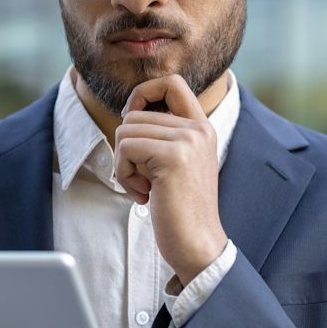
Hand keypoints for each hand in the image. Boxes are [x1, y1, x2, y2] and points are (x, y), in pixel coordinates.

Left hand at [114, 74, 227, 285]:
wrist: (198, 245)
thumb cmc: (180, 210)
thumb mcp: (177, 163)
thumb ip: (162, 137)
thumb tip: (128, 114)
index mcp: (202, 126)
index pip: (170, 83)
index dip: (142, 94)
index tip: (135, 124)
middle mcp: (198, 128)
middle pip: (134, 115)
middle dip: (127, 149)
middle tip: (143, 179)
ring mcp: (187, 140)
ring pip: (126, 130)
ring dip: (124, 164)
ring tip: (145, 188)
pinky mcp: (173, 156)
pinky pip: (125, 148)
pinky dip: (124, 174)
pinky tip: (145, 195)